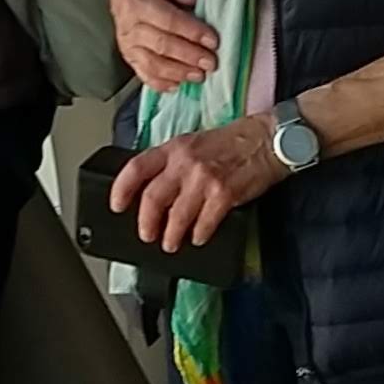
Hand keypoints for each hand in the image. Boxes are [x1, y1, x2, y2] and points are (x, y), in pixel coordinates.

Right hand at [109, 0, 216, 93]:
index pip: (168, 20)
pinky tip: (178, 86)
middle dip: (189, 55)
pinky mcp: (130, 58)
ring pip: (153, 63)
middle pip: (162, 44)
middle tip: (211, 62)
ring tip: (199, 76)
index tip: (212, 40)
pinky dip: (161, 84)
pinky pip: (144, 75)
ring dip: (178, 72)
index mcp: (137, 1)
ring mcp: (128, 45)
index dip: (191, 31)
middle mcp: (129, 26)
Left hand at [109, 118, 282, 252]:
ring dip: (171, 236)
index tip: (116, 206)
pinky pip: (204, 223)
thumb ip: (173, 164)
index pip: (136, 168)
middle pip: (153, 198)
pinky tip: (198, 238)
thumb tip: (155, 190)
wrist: (267, 140)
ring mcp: (204, 179)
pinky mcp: (224, 194)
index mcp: (174, 148)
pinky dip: (198, 235)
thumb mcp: (195, 143)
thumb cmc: (232, 142)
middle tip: (146, 235)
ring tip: (170, 244)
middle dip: (146, 222)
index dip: (121, 189)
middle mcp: (185, 163)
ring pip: (176, 216)